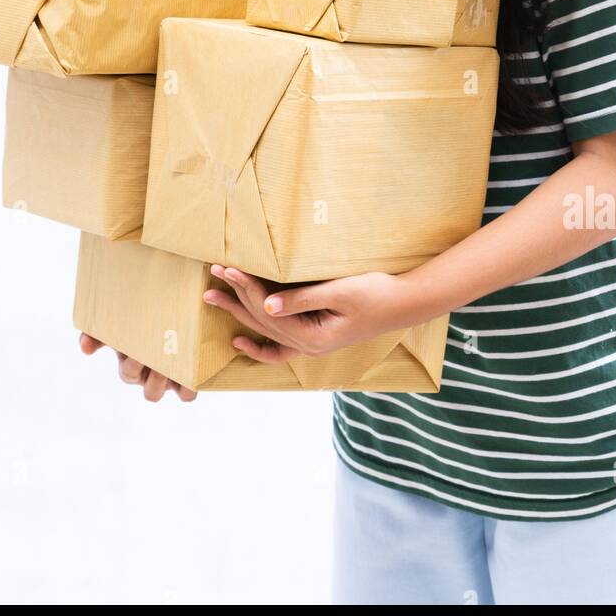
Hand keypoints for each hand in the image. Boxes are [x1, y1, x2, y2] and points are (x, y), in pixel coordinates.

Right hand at [78, 332, 197, 402]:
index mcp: (132, 366)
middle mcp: (150, 377)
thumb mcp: (117, 326)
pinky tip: (194, 369)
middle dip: (153, 378)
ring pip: (169, 394)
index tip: (136, 353)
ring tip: (174, 367)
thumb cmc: (138, 322)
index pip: (128, 374)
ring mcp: (170, 381)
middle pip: (150, 392)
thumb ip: (97, 333)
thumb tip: (84, 347)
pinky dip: (190, 386)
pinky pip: (188, 394)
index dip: (131, 367)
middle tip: (157, 361)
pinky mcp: (190, 380)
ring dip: (169, 384)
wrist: (170, 311)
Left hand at [202, 264, 414, 364]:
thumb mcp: (339, 292)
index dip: (246, 288)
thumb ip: (301, 300)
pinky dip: (259, 346)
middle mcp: (308, 346)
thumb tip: (266, 305)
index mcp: (313, 337)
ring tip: (215, 297)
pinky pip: (280, 347)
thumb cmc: (375, 293)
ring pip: (266, 330)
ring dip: (240, 312)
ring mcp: (311, 346)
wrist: (403, 304)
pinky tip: (241, 340)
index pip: (268, 310)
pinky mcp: (315, 338)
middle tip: (212, 278)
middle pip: (262, 321)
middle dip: (235, 298)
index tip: (228, 268)